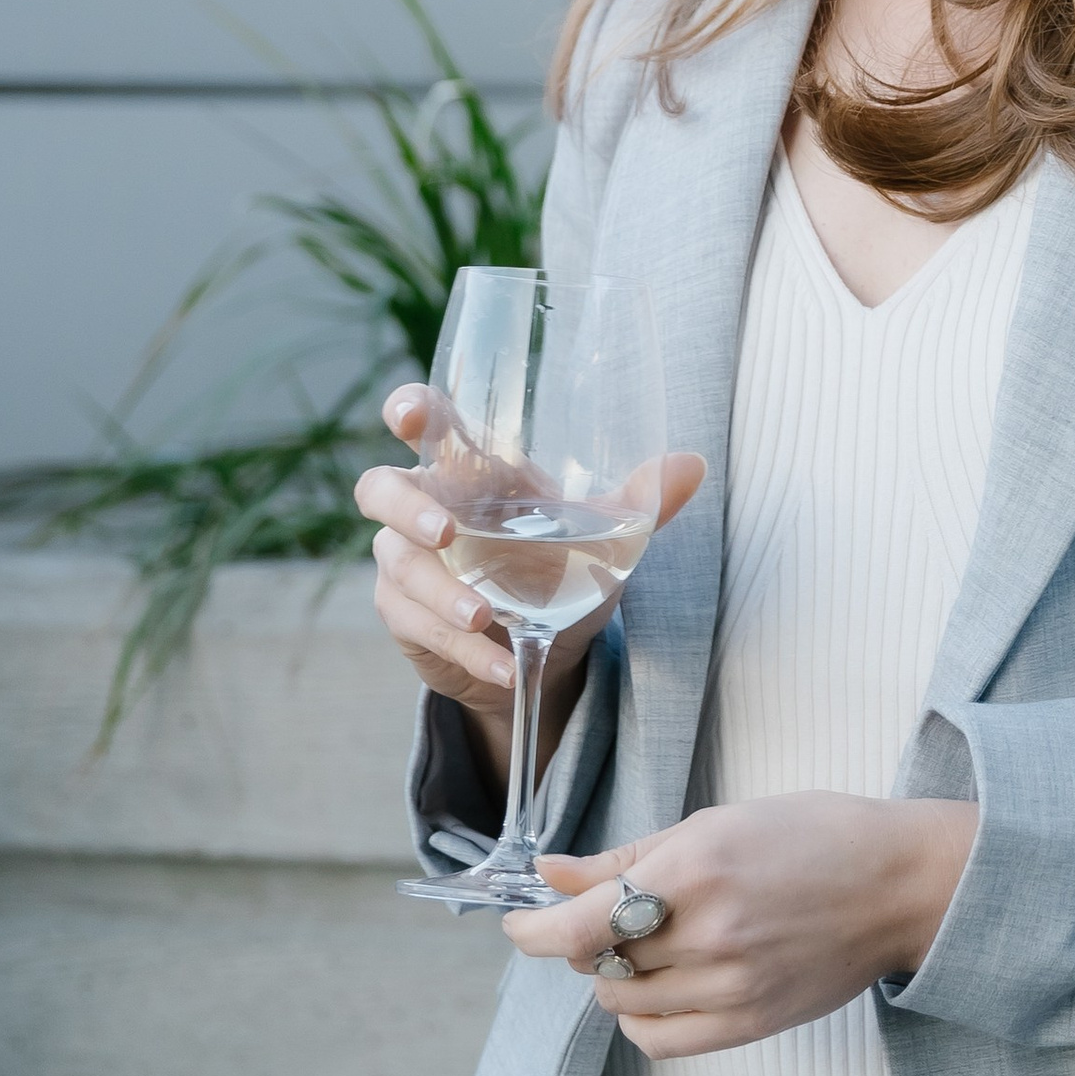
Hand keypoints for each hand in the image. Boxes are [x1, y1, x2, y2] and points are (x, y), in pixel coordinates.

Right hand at [358, 383, 704, 739]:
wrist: (549, 651)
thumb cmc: (563, 571)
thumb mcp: (605, 540)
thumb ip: (642, 503)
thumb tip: (693, 465)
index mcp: (473, 471)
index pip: (426, 424)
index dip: (409, 410)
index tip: (408, 414)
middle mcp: (427, 507)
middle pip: (380, 488)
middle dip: (406, 507)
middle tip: (444, 532)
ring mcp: (407, 561)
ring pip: (400, 567)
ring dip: (442, 595)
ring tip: (485, 617)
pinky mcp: (404, 614)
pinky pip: (420, 626)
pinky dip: (463, 649)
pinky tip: (503, 665)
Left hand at [510, 796, 979, 1058]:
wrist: (899, 886)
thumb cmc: (812, 836)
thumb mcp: (714, 823)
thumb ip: (625, 858)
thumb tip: (549, 875)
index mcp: (694, 872)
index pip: (578, 926)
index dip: (533, 930)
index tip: (520, 922)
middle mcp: (708, 935)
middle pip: (596, 962)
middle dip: (586, 940)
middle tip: (614, 914)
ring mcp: (730, 987)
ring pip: (622, 1002)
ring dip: (616, 974)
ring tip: (653, 944)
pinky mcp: (750, 1024)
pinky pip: (658, 1040)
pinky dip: (642, 1016)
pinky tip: (663, 985)